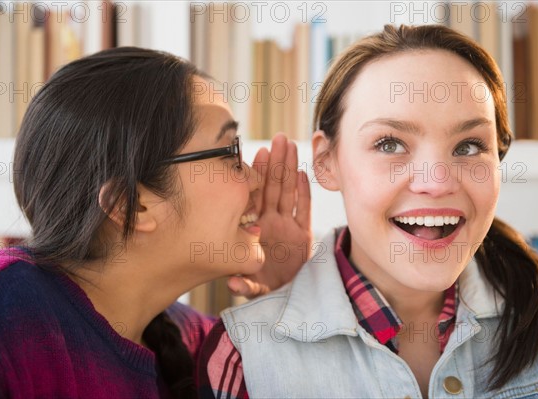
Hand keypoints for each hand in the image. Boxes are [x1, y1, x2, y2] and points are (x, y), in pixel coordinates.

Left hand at [228, 134, 311, 297]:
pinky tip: (303, 173)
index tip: (259, 153)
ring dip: (290, 169)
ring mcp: (287, 226)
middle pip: (273, 187)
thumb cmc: (263, 286)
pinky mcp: (303, 234)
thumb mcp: (252, 286)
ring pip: (289, 193)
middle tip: (278, 138)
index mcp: (254, 228)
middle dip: (276, 162)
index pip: (256, 196)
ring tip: (291, 146)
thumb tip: (233, 285)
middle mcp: (270, 222)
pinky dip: (304, 193)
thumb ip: (244, 285)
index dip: (258, 174)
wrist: (286, 294)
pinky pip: (303, 210)